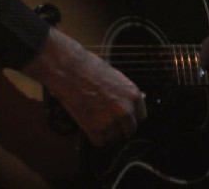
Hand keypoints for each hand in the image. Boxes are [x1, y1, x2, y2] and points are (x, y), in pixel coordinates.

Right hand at [22, 27, 146, 146]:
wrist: (67, 68)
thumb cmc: (88, 66)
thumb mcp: (113, 74)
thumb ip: (125, 91)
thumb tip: (136, 99)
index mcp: (132, 94)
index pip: (141, 116)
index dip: (130, 114)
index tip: (123, 113)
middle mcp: (124, 110)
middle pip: (129, 130)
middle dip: (120, 125)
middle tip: (107, 115)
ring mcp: (109, 121)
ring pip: (113, 137)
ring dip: (106, 130)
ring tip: (94, 115)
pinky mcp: (92, 128)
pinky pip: (99, 141)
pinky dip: (93, 135)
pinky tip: (87, 121)